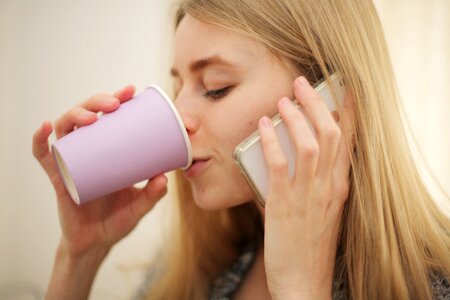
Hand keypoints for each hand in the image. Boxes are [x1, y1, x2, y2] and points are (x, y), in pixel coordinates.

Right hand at [32, 85, 167, 258]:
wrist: (96, 242)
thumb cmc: (118, 219)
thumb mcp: (140, 206)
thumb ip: (152, 194)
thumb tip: (164, 177)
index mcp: (109, 150)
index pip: (111, 118)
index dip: (118, 100)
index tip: (131, 91)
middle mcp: (89, 150)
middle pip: (87, 116)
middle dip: (97, 101)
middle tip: (115, 102)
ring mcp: (72, 161)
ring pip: (66, 129)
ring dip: (75, 114)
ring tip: (91, 116)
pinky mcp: (57, 178)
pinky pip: (43, 156)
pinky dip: (40, 140)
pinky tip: (46, 127)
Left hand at [260, 76, 353, 298]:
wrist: (302, 282)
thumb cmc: (307, 246)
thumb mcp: (318, 212)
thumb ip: (308, 185)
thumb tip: (283, 159)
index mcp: (339, 188)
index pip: (349, 142)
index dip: (346, 112)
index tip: (342, 89)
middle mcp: (329, 188)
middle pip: (332, 135)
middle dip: (317, 104)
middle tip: (303, 83)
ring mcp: (308, 195)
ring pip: (309, 144)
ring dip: (296, 117)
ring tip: (284, 98)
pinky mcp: (284, 204)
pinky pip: (279, 164)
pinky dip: (271, 141)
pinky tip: (262, 125)